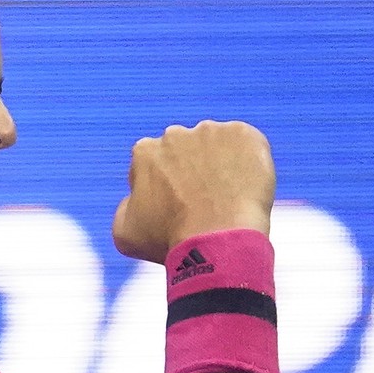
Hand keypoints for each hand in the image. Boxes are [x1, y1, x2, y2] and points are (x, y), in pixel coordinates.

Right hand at [112, 120, 274, 263]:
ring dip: (222, 165)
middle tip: (206, 202)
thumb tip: (134, 198)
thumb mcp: (125, 233)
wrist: (218, 239)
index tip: (176, 208)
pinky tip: (247, 188)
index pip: (154, 165)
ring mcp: (211, 132)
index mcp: (144, 152)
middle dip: (193, 170)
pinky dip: (249, 162)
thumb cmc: (170, 241)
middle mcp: (175, 134)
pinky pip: (247, 145)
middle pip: (185, 152)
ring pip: (217, 147)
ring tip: (229, 198)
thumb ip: (124, 208)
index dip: (164, 187)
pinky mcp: (243, 135)